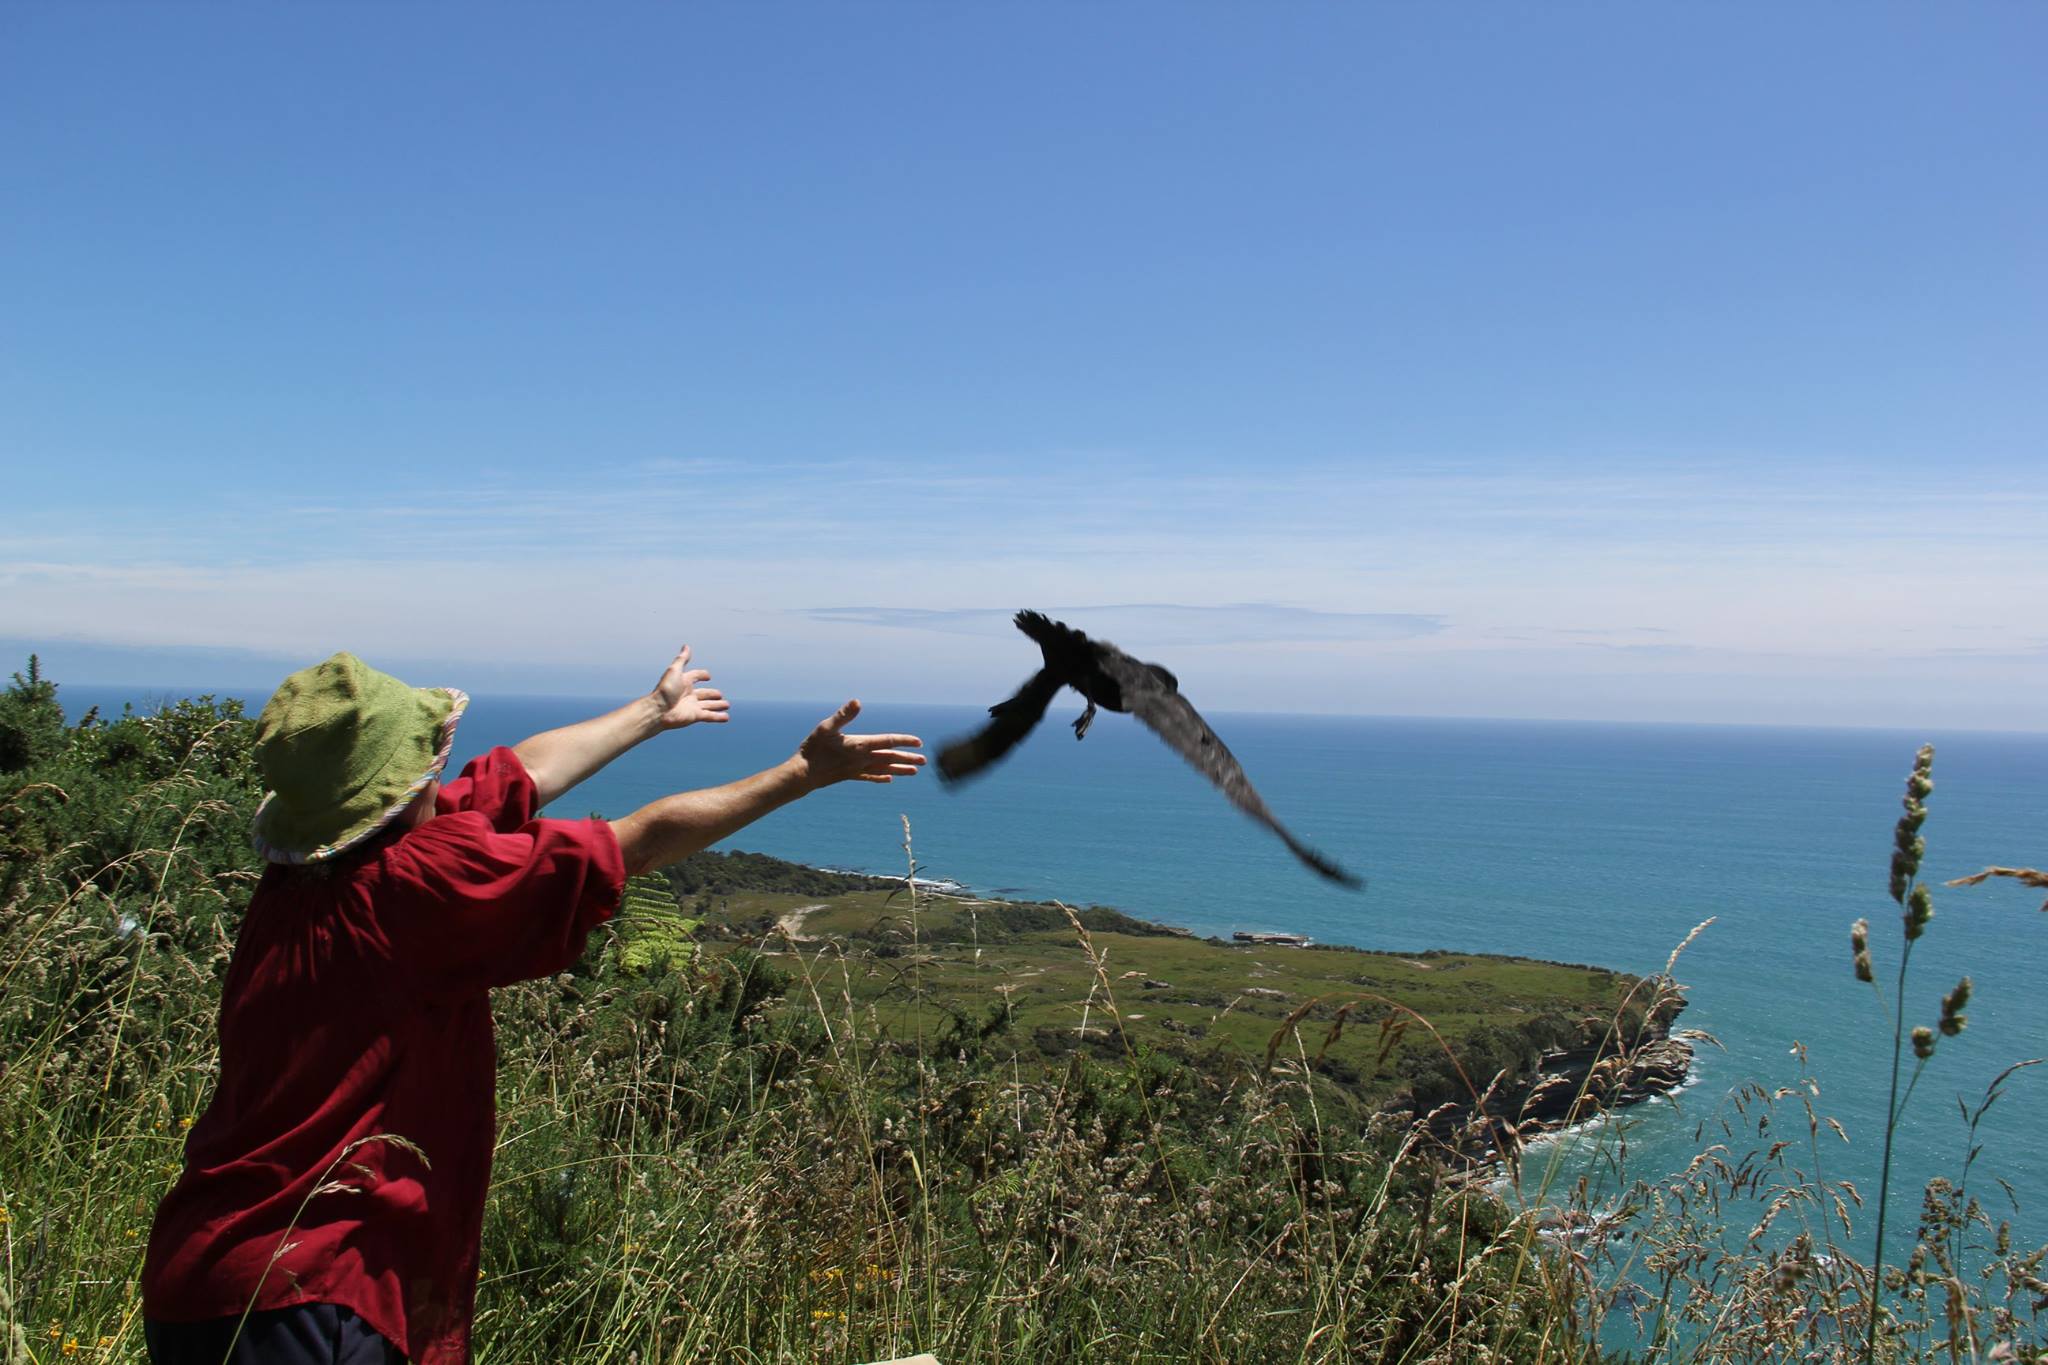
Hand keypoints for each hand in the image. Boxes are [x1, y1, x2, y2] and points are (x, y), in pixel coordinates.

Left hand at [650, 645, 729, 729]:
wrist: (658, 710)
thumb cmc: (665, 690)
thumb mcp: (674, 671)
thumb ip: (682, 659)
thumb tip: (686, 646)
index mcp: (684, 682)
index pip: (695, 677)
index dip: (701, 675)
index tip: (708, 676)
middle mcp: (688, 694)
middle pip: (703, 694)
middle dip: (712, 694)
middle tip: (720, 695)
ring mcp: (692, 706)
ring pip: (708, 705)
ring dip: (717, 705)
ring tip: (727, 704)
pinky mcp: (695, 716)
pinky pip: (710, 716)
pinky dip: (718, 717)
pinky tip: (726, 717)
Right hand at [796, 700, 924, 787]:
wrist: (802, 775)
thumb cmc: (813, 748)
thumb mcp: (826, 727)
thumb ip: (843, 715)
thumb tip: (857, 701)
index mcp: (859, 745)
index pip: (888, 742)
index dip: (904, 741)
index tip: (919, 742)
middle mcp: (861, 759)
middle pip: (889, 758)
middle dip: (908, 758)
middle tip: (925, 761)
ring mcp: (856, 769)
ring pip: (883, 770)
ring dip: (900, 770)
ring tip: (914, 772)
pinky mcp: (849, 776)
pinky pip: (869, 777)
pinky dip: (881, 778)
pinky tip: (889, 779)